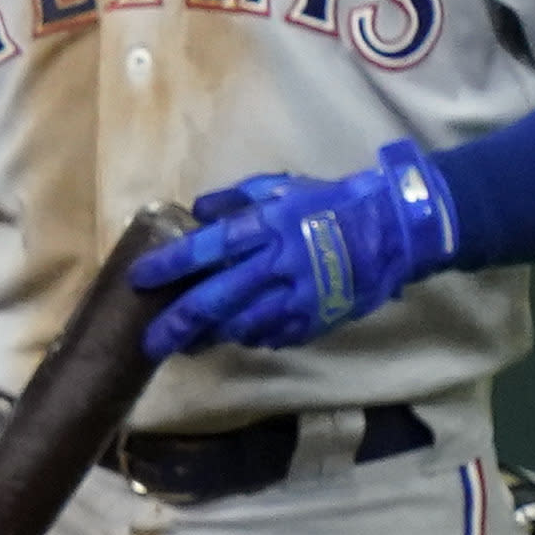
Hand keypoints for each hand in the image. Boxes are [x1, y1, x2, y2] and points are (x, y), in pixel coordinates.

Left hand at [128, 140, 458, 356]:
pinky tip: (234, 337)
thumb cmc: (332, 203)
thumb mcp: (283, 188)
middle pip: (215, 300)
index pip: (207, 247)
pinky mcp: (315, 320)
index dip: (169, 265)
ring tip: (185, 345)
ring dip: (208, 338)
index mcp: (268, 226)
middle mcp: (278, 264)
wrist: (394, 230)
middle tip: (149, 341)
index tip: (139, 277)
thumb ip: (237, 200)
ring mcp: (298, 297)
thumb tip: (197, 212)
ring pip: (240, 327)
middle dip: (176, 324)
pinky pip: (271, 336)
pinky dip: (249, 338)